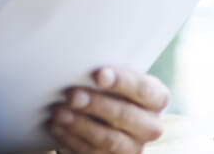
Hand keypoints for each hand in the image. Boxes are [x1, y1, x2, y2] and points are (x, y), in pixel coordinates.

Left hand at [47, 67, 169, 153]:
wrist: (103, 119)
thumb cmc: (107, 91)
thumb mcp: (113, 80)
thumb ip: (105, 75)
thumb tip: (80, 67)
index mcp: (156, 98)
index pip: (143, 89)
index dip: (121, 81)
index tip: (98, 74)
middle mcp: (151, 126)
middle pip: (125, 115)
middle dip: (95, 104)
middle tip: (71, 95)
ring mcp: (133, 148)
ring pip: (108, 139)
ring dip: (79, 125)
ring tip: (58, 112)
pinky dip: (71, 140)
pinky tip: (56, 127)